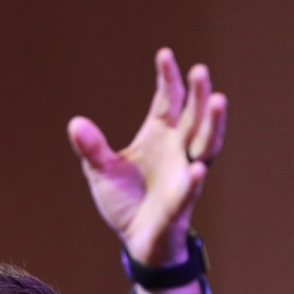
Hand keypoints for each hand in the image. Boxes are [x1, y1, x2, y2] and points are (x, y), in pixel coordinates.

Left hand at [67, 48, 226, 267]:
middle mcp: (177, 150)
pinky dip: (193, 180)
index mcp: (158, 136)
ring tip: (218, 101)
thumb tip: (75, 123)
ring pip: (205, 145)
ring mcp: (183, 175)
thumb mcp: (100, 171)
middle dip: (198, 94)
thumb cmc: (125, 200)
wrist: (135, 239)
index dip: (168, 79)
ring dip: (212, 125)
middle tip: (200, 70)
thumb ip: (91, 148)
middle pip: (194, 116)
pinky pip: (190, 190)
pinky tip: (197, 170)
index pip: (168, 101)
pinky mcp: (181, 203)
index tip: (165, 54)